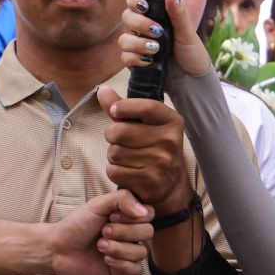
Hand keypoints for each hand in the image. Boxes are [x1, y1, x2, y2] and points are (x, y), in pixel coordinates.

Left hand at [49, 189, 152, 274]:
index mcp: (126, 215)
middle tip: (102, 232)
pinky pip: (136, 270)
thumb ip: (122, 199)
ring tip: (100, 247)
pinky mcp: (121, 269)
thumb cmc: (76, 224)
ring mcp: (126, 252)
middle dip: (123, 233)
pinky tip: (105, 260)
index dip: (132, 217)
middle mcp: (129, 233)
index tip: (112, 217)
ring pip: (142, 253)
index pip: (149, 214)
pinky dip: (120, 264)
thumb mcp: (97, 204)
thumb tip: (143, 212)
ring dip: (118, 249)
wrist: (58, 248)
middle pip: (148, 232)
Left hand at [98, 86, 192, 215]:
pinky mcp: (150, 182)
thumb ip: (123, 107)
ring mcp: (162, 163)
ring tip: (126, 157)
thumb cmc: (153, 147)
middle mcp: (170, 141)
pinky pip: (114, 171)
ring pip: (115, 152)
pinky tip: (126, 170)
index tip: (115, 111)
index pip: (147, 107)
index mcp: (172, 121)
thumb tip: (102, 90)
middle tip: (119, 140)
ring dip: (113, 155)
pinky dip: (114, 170)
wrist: (170, 184)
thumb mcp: (145, 124)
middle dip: (112, 135)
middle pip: (121, 131)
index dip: (124, 107)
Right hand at [118, 0, 208, 78]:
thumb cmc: (192, 52)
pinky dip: (136, 59)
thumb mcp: (187, 31)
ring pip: (123, 39)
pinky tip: (149, 61)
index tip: (145, 7)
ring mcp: (138, 44)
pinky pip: (125, 57)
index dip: (135, 0)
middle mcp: (143, 27)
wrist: (191, 79)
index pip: (135, 0)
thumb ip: (179, 12)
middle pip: (126, 17)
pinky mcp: (135, 61)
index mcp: (155, 15)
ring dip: (137, 43)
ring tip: (156, 49)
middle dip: (139, 23)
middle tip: (157, 31)